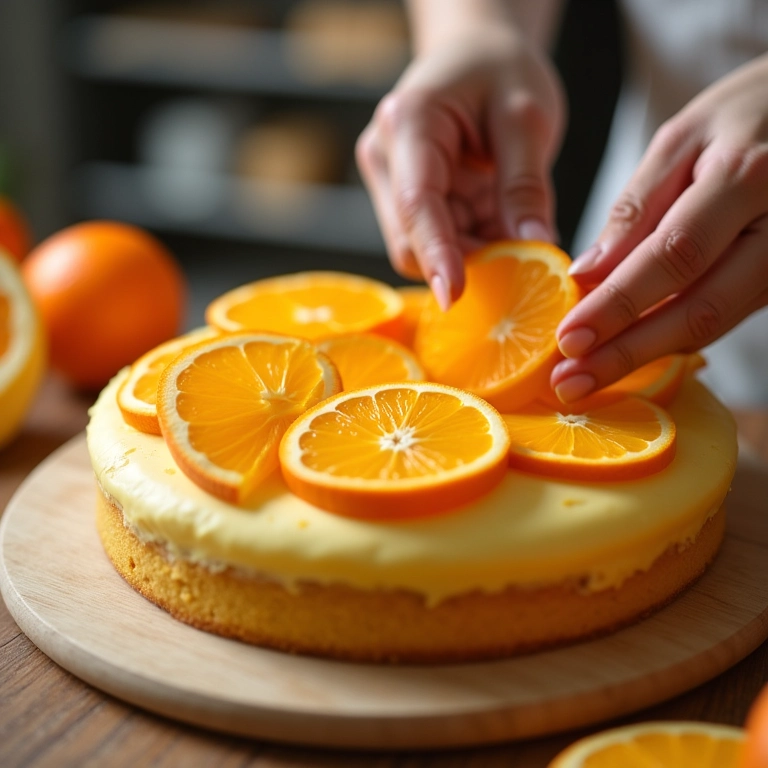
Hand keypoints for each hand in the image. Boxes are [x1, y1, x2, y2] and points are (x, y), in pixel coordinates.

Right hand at [356, 24, 563, 307]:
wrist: (475, 53)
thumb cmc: (499, 68)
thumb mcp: (527, 117)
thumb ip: (527, 184)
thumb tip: (535, 247)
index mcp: (410, 124)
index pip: (417, 204)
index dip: (436, 255)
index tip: (456, 296)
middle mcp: (387, 157)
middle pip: (412, 240)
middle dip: (466, 262)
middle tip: (524, 269)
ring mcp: (393, 182)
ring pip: (424, 249)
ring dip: (474, 254)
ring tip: (518, 236)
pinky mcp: (406, 199)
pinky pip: (439, 240)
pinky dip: (474, 244)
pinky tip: (501, 227)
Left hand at [553, 54, 767, 402]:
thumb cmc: (747, 111)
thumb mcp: (683, 138)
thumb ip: (636, 208)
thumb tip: (586, 274)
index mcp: (746, 178)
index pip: (673, 258)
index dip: (618, 305)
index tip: (567, 340)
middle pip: (700, 307)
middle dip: (628, 352)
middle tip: (571, 383)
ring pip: (715, 321)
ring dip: (649, 355)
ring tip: (590, 377)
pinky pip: (726, 314)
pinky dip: (675, 337)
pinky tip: (632, 351)